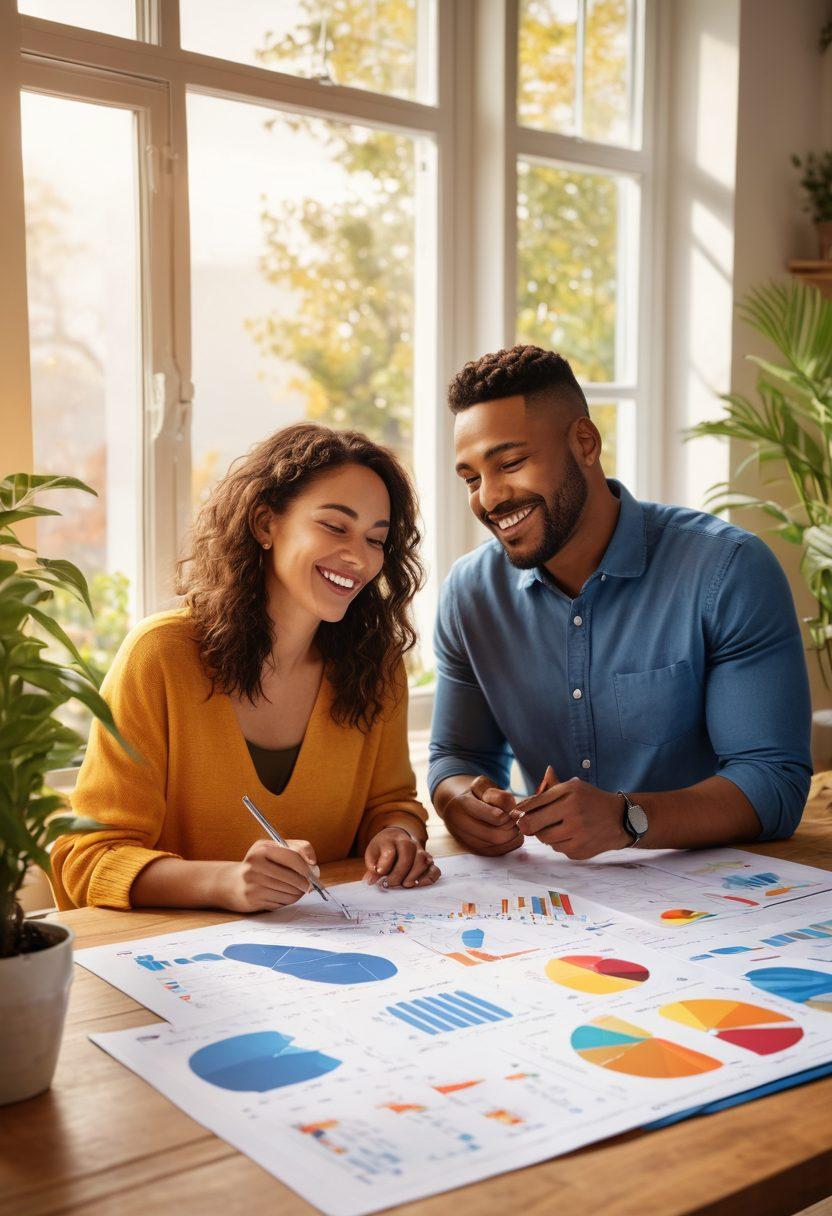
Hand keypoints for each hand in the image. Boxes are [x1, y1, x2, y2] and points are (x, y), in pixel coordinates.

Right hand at [216, 837, 317, 912]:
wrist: (234, 883)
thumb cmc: (260, 864)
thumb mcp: (274, 848)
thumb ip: (297, 849)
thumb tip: (312, 862)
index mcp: (262, 849)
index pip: (292, 857)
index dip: (307, 866)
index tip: (313, 872)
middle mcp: (255, 865)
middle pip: (293, 877)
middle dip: (306, 883)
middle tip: (310, 885)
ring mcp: (253, 883)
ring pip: (289, 892)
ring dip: (298, 893)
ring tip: (295, 890)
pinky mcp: (253, 899)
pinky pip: (282, 902)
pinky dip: (288, 900)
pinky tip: (283, 895)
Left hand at [363, 826, 440, 888]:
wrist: (395, 839)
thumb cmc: (382, 850)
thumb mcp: (373, 855)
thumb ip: (372, 868)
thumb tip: (369, 881)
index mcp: (391, 838)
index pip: (390, 851)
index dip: (384, 864)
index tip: (379, 872)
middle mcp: (408, 841)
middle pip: (408, 854)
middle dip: (398, 873)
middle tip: (390, 883)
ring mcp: (420, 850)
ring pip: (423, 860)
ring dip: (413, 875)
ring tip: (404, 884)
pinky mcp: (428, 861)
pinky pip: (435, 869)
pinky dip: (428, 878)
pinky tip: (418, 884)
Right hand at [443, 776, 523, 855]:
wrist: (462, 807)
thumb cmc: (476, 794)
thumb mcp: (485, 785)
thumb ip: (498, 794)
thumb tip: (511, 810)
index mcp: (460, 805)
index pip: (495, 817)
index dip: (509, 814)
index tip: (514, 809)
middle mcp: (459, 826)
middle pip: (496, 836)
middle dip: (511, 827)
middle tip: (516, 818)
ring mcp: (466, 842)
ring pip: (498, 845)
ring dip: (512, 835)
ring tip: (513, 823)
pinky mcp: (475, 851)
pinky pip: (500, 852)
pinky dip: (510, 842)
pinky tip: (510, 831)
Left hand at [514, 779, 628, 859]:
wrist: (620, 819)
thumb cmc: (590, 800)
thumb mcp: (573, 787)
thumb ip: (549, 788)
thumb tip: (522, 799)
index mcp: (570, 794)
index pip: (534, 803)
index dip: (520, 810)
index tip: (515, 813)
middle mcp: (573, 814)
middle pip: (533, 825)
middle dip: (527, 825)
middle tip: (527, 824)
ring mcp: (577, 835)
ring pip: (544, 839)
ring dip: (545, 834)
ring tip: (557, 826)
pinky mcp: (579, 851)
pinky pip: (557, 849)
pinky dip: (559, 843)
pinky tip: (570, 835)